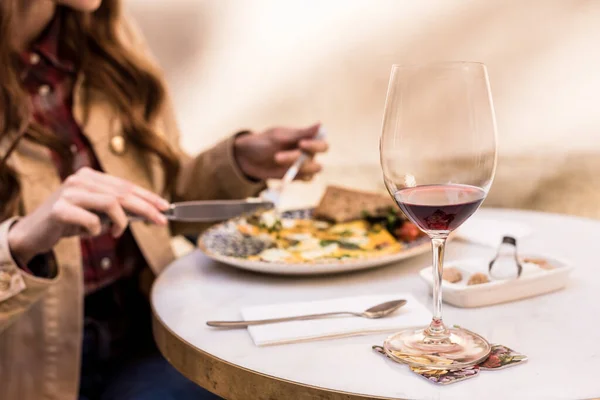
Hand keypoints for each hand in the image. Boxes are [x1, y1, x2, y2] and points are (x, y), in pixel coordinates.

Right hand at [7, 167, 168, 264]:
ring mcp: (68, 193)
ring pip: (111, 204)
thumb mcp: (96, 212)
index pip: (126, 185)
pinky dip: (97, 231)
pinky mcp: (59, 209)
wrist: (34, 232)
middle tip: (161, 222)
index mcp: (90, 176)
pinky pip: (92, 221)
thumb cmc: (69, 221)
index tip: (166, 207)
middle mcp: (80, 180)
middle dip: (146, 209)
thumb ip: (117, 208)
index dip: (148, 196)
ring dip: (120, 222)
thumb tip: (148, 212)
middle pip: (123, 193)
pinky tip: (90, 233)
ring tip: (116, 232)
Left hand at [233, 123, 327, 180]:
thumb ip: (301, 133)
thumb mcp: (278, 137)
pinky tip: (285, 174)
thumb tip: (321, 124)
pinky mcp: (297, 176)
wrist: (246, 159)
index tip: (301, 143)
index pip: (321, 142)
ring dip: (298, 167)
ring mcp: (302, 165)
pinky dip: (298, 177)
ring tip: (277, 160)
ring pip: (314, 170)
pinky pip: (307, 179)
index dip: (315, 144)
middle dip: (302, 157)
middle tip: (281, 156)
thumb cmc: (262, 143)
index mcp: (305, 138)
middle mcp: (307, 152)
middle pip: (318, 158)